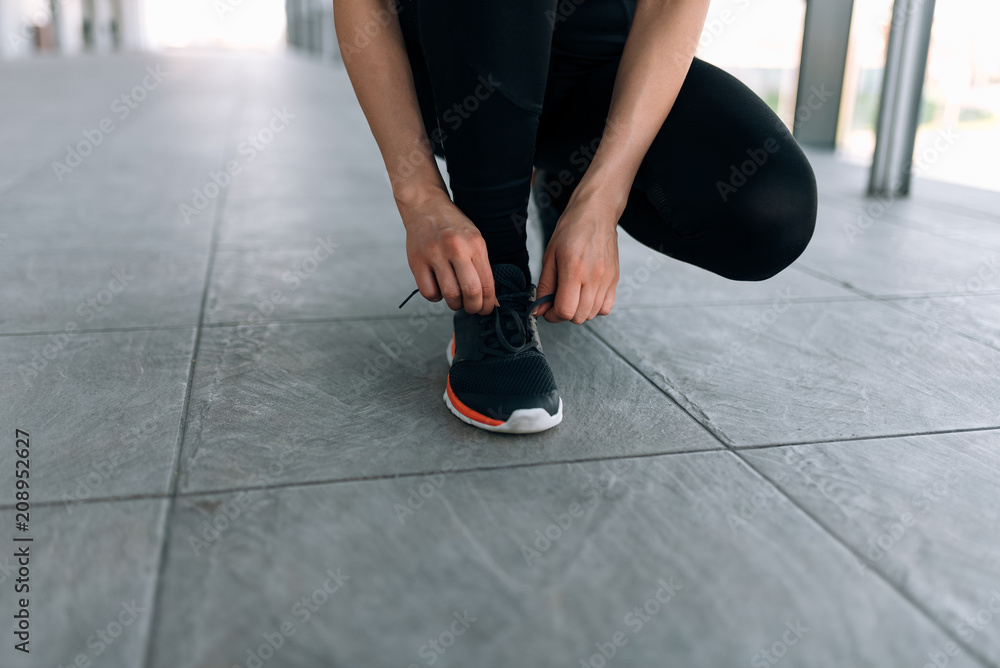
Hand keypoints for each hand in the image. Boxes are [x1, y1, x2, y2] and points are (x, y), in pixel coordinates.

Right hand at [400, 189, 495, 315]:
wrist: (425, 206)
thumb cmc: (452, 226)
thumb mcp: (474, 240)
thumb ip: (482, 268)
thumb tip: (491, 299)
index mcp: (475, 244)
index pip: (487, 283)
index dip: (489, 303)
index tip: (487, 309)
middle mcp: (456, 248)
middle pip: (470, 291)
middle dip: (473, 307)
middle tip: (472, 308)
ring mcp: (434, 254)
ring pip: (450, 295)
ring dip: (455, 304)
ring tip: (456, 299)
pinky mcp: (417, 261)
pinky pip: (428, 292)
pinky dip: (436, 297)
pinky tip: (438, 288)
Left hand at [534, 188, 619, 323]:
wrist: (596, 213)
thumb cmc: (572, 229)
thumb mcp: (549, 256)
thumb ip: (545, 285)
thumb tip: (539, 309)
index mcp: (574, 270)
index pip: (565, 310)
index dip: (552, 315)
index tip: (547, 309)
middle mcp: (594, 277)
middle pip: (579, 316)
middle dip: (564, 314)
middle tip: (557, 302)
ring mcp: (607, 279)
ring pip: (592, 314)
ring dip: (579, 311)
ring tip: (572, 296)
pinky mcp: (615, 279)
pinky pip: (606, 307)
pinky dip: (595, 308)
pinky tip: (586, 296)